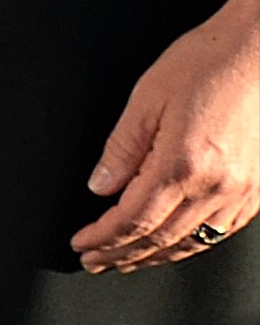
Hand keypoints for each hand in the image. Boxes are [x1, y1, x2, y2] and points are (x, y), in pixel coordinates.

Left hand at [74, 0, 259, 271]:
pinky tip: (177, 245)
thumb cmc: (209, 62)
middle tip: (96, 262)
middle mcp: (216, 186)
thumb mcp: (148, 97)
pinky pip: (222, 231)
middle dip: (123, 255)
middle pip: (161, 238)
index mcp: (182, 164)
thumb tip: (100, 186)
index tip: (82, 245)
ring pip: (194, 242)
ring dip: (156, 256)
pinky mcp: (258, 189)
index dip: (103, 238)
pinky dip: (193, 244)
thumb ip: (122, 148)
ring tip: (127, 261)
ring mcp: (243, 191)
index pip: (133, 219)